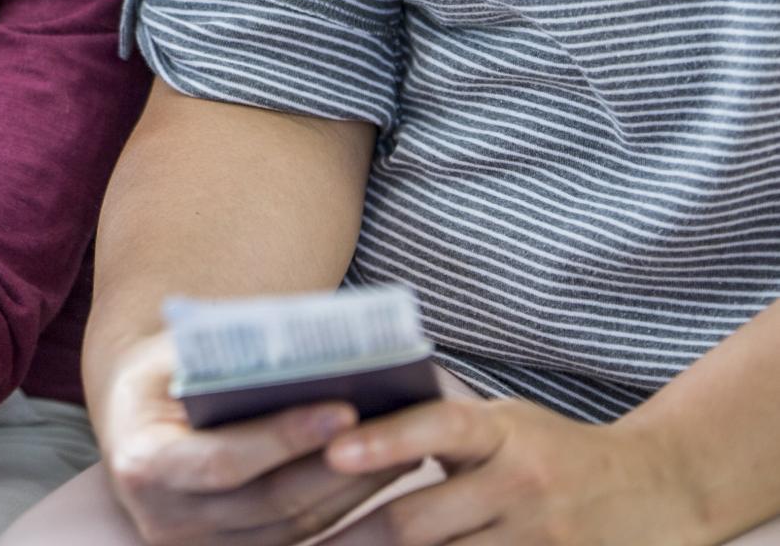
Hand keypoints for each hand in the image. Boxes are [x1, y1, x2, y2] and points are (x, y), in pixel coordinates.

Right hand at [100, 330, 400, 545]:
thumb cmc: (161, 377)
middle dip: (337, 466)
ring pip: (296, 527)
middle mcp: (165, 520)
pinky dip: (343, 508)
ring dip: (354, 490)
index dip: (285, 438)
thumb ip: (224, 358)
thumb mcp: (175, 356)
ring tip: (404, 448)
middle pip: (270, 501)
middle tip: (397, 430)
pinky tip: (380, 475)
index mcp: (142, 464)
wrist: (134, 424)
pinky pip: (300, 539)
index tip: (345, 409)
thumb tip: (305, 347)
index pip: (224, 460)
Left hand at [319, 397, 709, 545]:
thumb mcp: (505, 423)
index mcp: (504, 431)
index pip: (440, 427)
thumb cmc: (552, 450)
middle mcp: (523, 482)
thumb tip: (341, 428)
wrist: (657, 491)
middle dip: (352, 538)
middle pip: (419, 520)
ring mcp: (541, 538)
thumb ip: (439, 428)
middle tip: (299, 545)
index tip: (330, 452)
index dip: (384, 441)